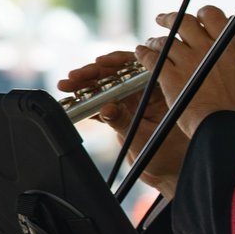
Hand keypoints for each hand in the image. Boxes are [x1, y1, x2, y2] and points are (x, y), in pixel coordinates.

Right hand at [57, 48, 188, 195]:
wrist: (167, 172)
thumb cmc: (168, 154)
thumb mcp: (144, 136)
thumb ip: (124, 122)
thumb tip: (106, 108)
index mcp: (159, 90)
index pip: (137, 67)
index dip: (117, 61)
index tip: (100, 62)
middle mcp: (145, 93)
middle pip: (116, 75)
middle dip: (93, 73)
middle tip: (74, 76)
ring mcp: (131, 103)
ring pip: (105, 88)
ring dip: (85, 86)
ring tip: (66, 85)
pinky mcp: (120, 115)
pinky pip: (101, 105)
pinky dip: (86, 103)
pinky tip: (72, 102)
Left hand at [139, 5, 234, 138]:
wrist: (225, 129)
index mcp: (230, 49)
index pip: (212, 15)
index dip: (203, 14)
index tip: (198, 19)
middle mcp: (207, 49)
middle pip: (184, 21)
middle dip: (171, 18)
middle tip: (164, 19)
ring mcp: (187, 62)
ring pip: (165, 40)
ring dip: (157, 40)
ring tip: (151, 42)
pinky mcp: (170, 77)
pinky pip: (152, 58)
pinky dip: (144, 54)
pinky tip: (141, 52)